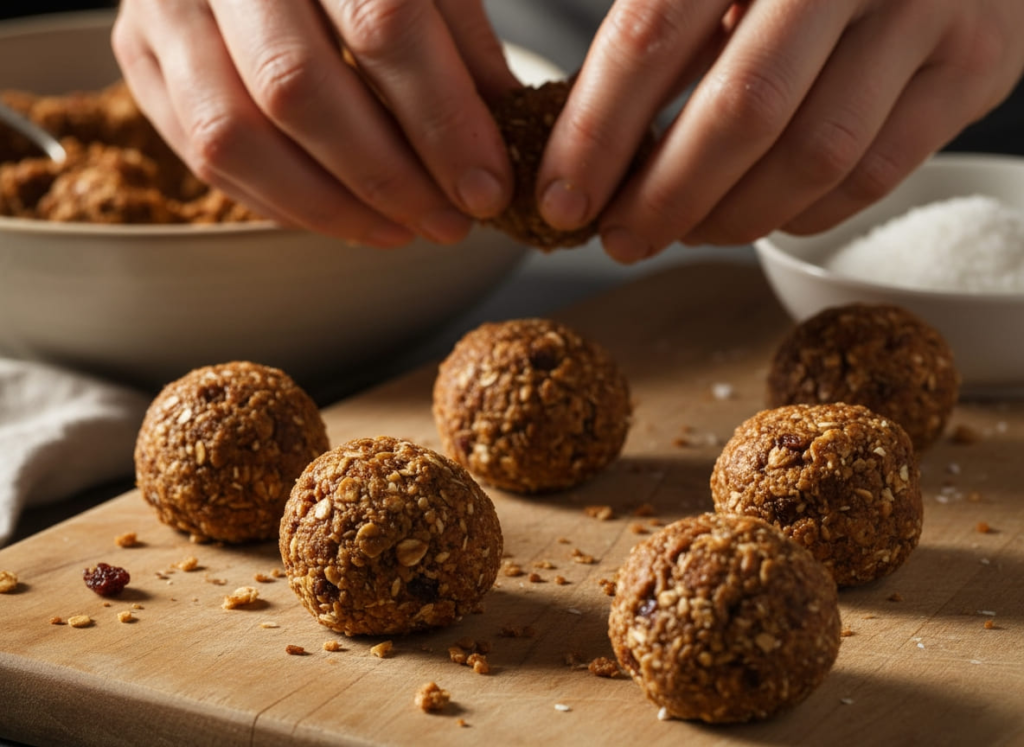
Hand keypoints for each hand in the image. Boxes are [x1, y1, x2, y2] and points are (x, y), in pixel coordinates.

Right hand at [112, 0, 518, 246]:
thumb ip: (459, 43)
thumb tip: (501, 139)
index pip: (383, 24)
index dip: (442, 120)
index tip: (486, 188)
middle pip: (299, 89)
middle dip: (386, 178)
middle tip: (447, 224)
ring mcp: (165, 5)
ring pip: (234, 135)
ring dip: (328, 206)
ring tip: (398, 231)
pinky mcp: (137, 51)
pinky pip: (199, 153)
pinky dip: (279, 202)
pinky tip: (340, 217)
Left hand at [536, 0, 1023, 261]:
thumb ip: (662, 40)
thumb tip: (585, 159)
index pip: (651, 36)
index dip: (597, 134)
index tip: (561, 201)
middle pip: (742, 110)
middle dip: (665, 197)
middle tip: (620, 240)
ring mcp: (927, 9)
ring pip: (813, 156)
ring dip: (731, 218)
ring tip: (684, 232)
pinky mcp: (974, 66)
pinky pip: (873, 176)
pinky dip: (802, 215)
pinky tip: (759, 216)